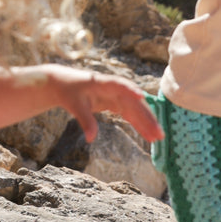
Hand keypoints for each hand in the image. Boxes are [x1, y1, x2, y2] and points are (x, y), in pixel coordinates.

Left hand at [47, 68, 162, 145]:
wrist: (63, 84)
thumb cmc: (68, 91)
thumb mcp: (74, 106)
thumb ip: (85, 120)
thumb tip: (91, 139)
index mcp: (102, 82)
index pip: (119, 84)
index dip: (130, 90)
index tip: (140, 97)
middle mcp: (113, 88)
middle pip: (133, 102)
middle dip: (146, 117)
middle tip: (158, 133)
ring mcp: (116, 95)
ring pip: (135, 110)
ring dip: (146, 123)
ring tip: (157, 138)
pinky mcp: (115, 102)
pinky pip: (129, 114)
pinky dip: (138, 124)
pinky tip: (147, 135)